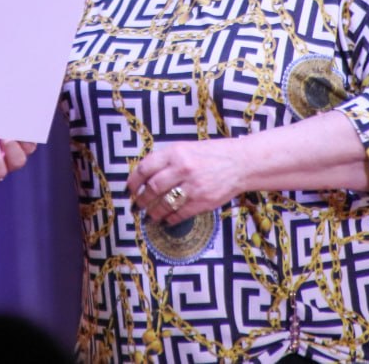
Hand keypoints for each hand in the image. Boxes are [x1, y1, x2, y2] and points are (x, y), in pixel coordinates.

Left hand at [126, 139, 245, 222]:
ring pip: (164, 204)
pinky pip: (180, 214)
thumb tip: (144, 175)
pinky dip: (169, 219)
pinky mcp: (203, 202)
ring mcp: (193, 187)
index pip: (145, 167)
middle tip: (137, 204)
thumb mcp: (186, 148)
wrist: (240, 163)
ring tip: (149, 215)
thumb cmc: (211, 154)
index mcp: (176, 152)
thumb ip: (166, 160)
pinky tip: (166, 219)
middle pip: (152, 188)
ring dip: (153, 212)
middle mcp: (183, 169)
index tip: (129, 188)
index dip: (133, 180)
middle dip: (141, 199)